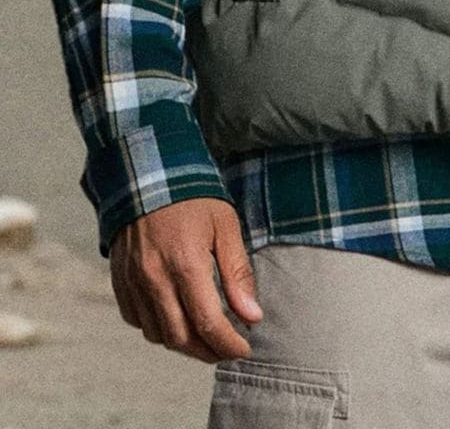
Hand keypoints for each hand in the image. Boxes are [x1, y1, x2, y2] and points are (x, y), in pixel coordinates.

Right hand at [109, 197, 263, 362]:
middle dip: (207, 351)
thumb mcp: (225, 226)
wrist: (147, 175)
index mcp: (185, 264)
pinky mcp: (120, 281)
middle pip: (181, 338)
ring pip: (157, 334)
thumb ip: (237, 273)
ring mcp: (133, 282)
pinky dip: (157, 328)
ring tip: (204, 337)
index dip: (228, 344)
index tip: (244, 349)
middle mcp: (155, 279)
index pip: (208, 323)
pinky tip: (175, 318)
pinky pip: (136, 320)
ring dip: (183, 343)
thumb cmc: (193, 198)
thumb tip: (252, 316)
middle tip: (226, 349)